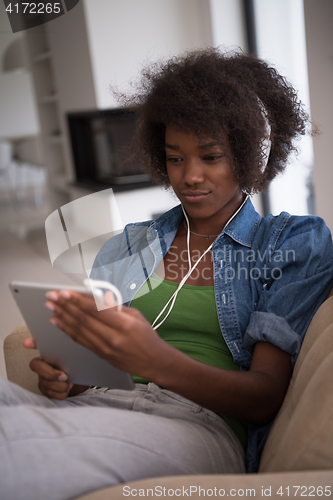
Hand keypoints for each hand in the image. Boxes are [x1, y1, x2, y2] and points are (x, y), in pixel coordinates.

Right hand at [23, 337, 72, 398]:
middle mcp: (42, 371)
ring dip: (60, 386)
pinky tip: (68, 390)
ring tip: (70, 383)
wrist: (81, 380)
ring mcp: (44, 382)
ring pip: (47, 386)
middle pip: (40, 373)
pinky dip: (61, 394)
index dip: (33, 349)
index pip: (36, 357)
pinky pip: (52, 395)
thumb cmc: (74, 365)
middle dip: (52, 375)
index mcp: (46, 360)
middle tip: (65, 376)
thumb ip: (63, 343)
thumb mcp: (71, 354)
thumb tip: (51, 333)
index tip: (29, 344)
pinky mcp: (49, 393)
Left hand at [45, 289, 170, 381]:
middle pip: (83, 320)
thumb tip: (98, 295)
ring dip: (62, 317)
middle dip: (65, 306)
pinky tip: (58, 322)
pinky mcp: (100, 355)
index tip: (65, 292)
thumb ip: (116, 306)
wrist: (153, 362)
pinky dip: (67, 330)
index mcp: (124, 324)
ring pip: (79, 331)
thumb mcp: (136, 316)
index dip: (78, 301)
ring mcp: (105, 348)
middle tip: (52, 297)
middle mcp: (113, 337)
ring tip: (51, 307)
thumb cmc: (147, 337)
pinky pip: (80, 341)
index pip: (96, 310)